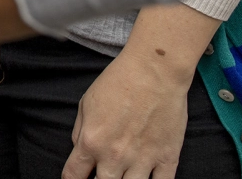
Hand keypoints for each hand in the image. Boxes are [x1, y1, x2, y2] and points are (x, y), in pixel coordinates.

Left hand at [63, 48, 189, 178]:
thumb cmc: (118, 82)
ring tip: (123, 175)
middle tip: (102, 173)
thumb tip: (81, 152)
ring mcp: (143, 160)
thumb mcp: (86, 103)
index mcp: (92, 142)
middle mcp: (115, 156)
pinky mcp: (167, 159)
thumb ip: (80, 132)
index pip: (74, 176)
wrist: (154, 71)